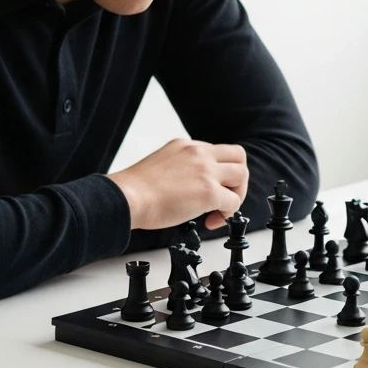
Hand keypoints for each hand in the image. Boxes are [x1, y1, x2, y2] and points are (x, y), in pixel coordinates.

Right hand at [107, 138, 248, 231]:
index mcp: (186, 146)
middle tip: (226, 196)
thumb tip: (192, 186)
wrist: (126, 197)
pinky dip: (228, 213)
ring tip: (220, 210)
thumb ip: (181, 168)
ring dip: (237, 194)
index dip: (218, 172)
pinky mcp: (209, 191)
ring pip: (242, 174)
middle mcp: (198, 153)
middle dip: (237, 178)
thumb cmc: (135, 190)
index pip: (217, 152)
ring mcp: (206, 171)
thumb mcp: (161, 164)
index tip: (210, 187)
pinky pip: (233, 201)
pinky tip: (212, 221)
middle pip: (238, 156)